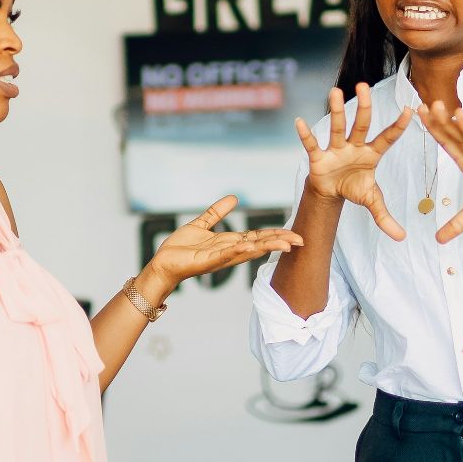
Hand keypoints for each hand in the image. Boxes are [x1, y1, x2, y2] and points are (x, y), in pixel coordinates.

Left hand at [148, 196, 302, 287]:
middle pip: (259, 244)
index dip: (275, 234)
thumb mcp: (202, 224)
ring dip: (266, 247)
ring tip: (286, 244)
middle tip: (300, 240)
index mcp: (230, 242)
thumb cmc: (180, 248)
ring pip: (248, 250)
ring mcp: (220, 257)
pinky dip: (239, 250)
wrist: (162, 263)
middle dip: (279, 242)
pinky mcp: (208, 261)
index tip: (294, 233)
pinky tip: (251, 245)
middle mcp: (229, 251)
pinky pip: (226, 254)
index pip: (258, 237)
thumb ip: (217, 212)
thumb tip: (234, 198)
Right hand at [294, 84, 414, 241]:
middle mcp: (355, 146)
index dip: (398, 127)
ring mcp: (336, 149)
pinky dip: (306, 135)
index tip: (410, 110)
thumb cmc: (354, 188)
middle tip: (365, 86)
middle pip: (360, 125)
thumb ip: (385, 217)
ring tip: (336, 91)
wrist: (331, 192)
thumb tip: (402, 238)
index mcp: (372, 155)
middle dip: (363, 107)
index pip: (387, 139)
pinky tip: (299, 122)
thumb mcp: (372, 202)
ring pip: (336, 127)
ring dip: (336, 111)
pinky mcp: (319, 157)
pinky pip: (312, 145)